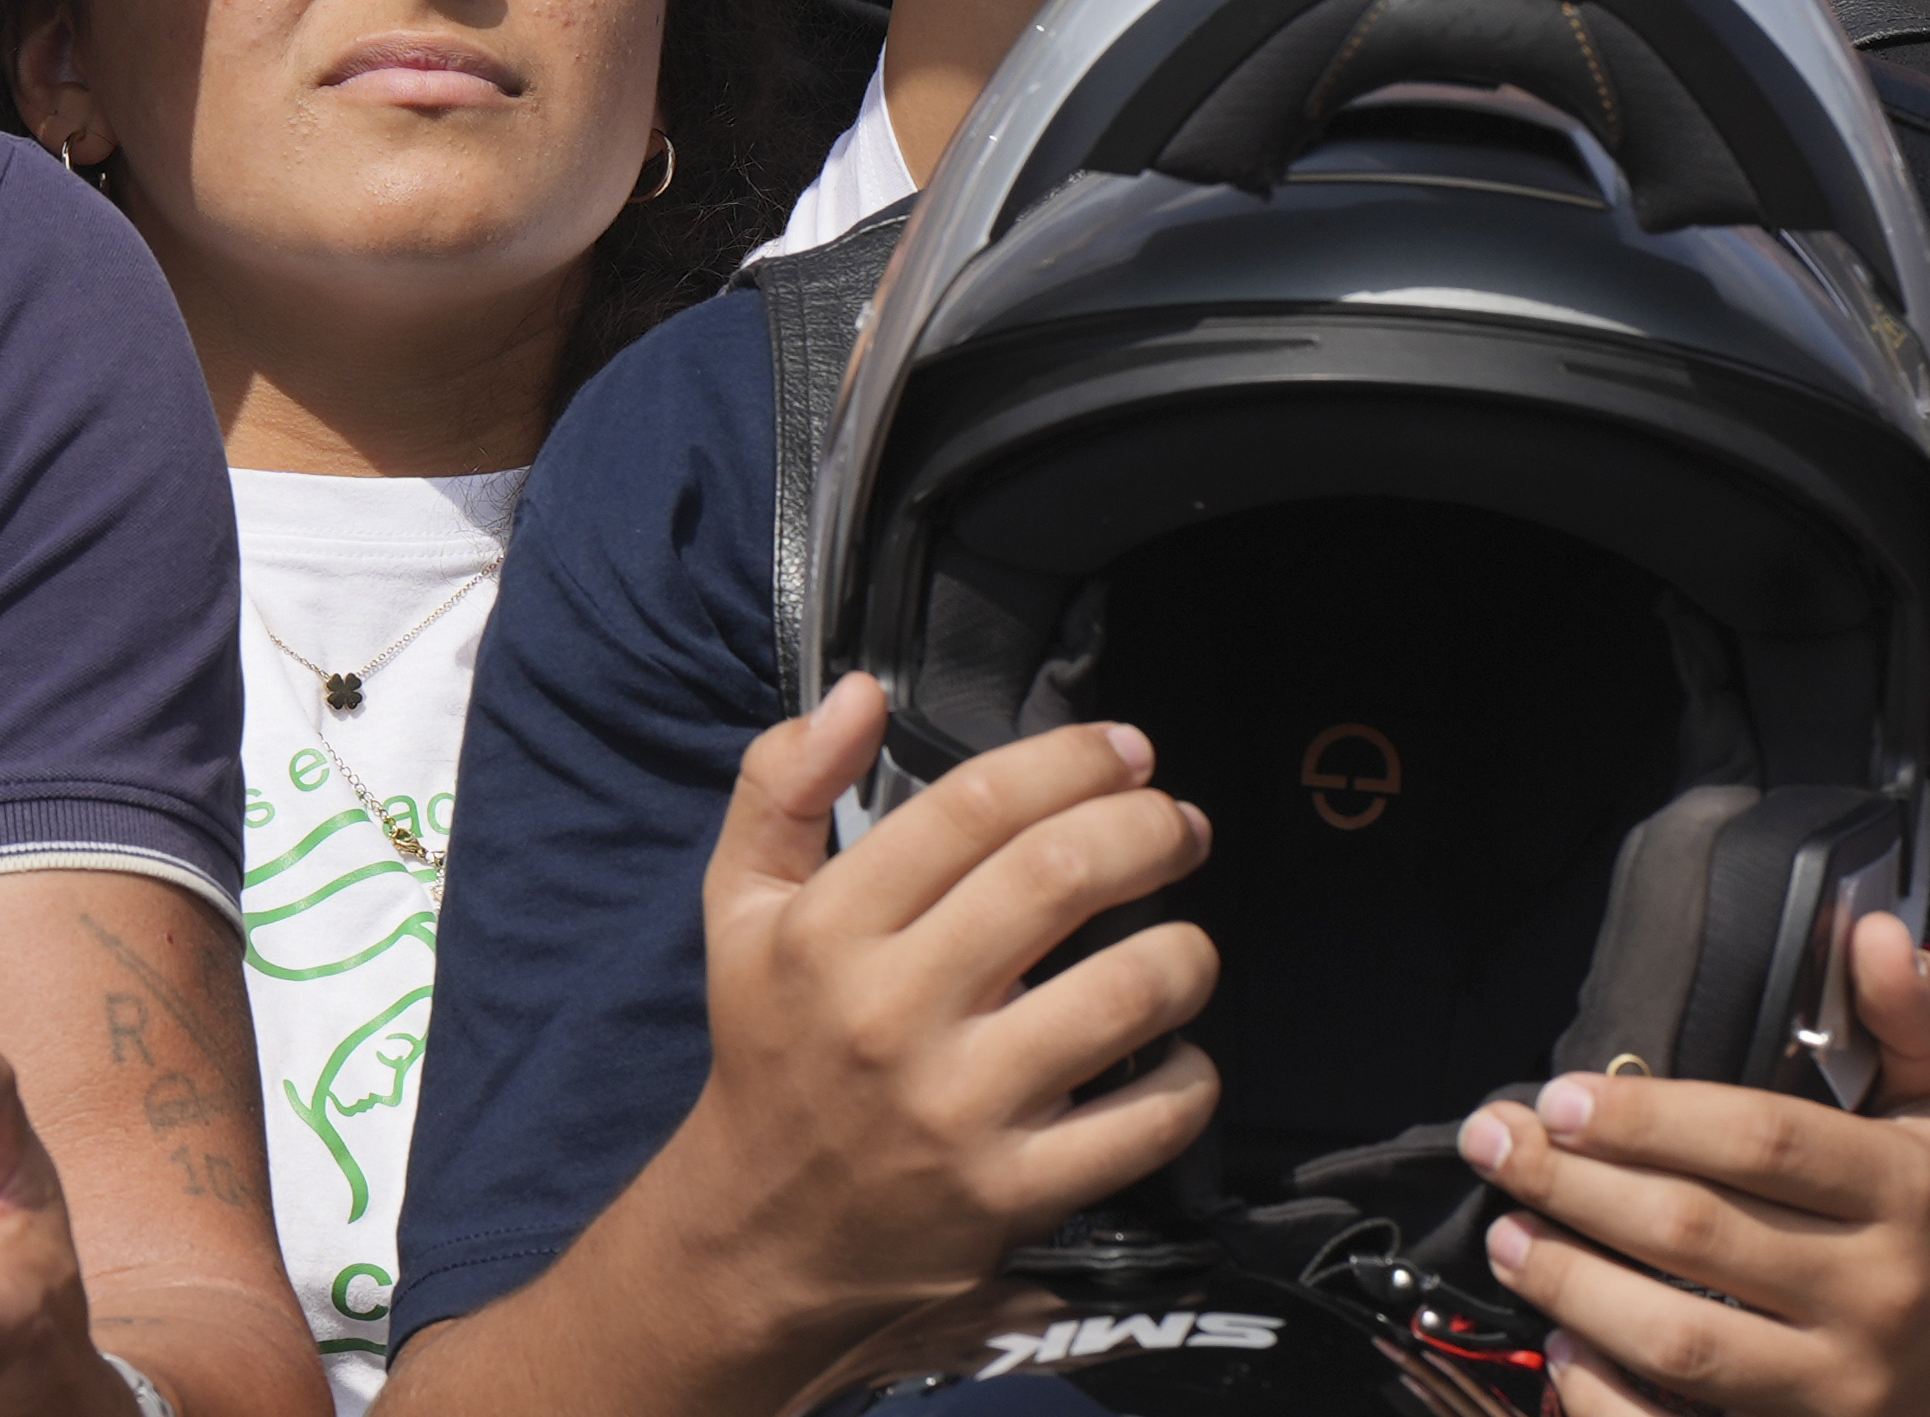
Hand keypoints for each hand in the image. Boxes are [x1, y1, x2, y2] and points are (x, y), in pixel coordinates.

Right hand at [652, 677, 1223, 1344]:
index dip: (1071, 760)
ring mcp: (956, 1108)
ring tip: (1186, 941)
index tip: (1127, 751)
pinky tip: (1177, 1055)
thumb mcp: (739, 907)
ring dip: (1186, 950)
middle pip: (1060, 876)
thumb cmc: (772, 1051)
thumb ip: (780, 783)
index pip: (974, 805)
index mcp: (828, 930)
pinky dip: (1190, 1079)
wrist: (759, 1236)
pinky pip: (1146, 1122)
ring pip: (1123, 993)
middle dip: (1150, 832)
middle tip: (1181, 828)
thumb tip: (862, 693)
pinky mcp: (1011, 1194)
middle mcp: (891, 1012)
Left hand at [1461, 914, 1929, 1416]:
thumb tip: (1876, 931)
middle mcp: (1877, 1291)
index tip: (1561, 1095)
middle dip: (1576, 1186)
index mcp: (1908, 1191)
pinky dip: (1610, 1393)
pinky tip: (1563, 1343)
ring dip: (1574, 1284)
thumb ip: (1922, 1013)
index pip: (1761, 1142)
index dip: (1649, 1116)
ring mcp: (1841, 1384)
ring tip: (1508, 1233)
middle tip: (1498, 1146)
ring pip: (1682, 1340)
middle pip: (1697, 1235)